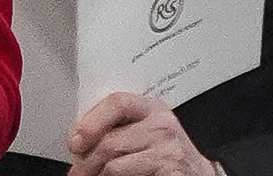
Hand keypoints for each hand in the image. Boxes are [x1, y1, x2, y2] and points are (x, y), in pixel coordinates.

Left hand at [67, 92, 215, 175]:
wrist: (198, 175)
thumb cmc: (166, 154)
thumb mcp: (145, 131)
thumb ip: (120, 127)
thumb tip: (79, 137)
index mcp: (152, 108)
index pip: (116, 102)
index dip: (90, 121)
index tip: (74, 140)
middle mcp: (162, 125)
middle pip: (110, 139)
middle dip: (85, 159)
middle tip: (76, 170)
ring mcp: (168, 148)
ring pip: (114, 163)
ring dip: (94, 173)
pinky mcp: (170, 168)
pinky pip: (125, 175)